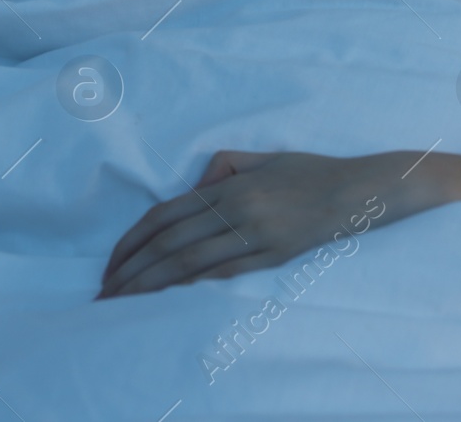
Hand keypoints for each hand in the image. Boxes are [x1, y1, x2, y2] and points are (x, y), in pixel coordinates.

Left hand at [96, 149, 430, 299]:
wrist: (356, 189)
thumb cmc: (309, 170)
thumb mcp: (261, 157)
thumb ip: (223, 168)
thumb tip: (194, 186)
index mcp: (228, 185)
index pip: (165, 215)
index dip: (133, 241)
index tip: (111, 264)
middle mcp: (235, 209)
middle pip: (169, 243)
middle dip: (131, 270)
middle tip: (104, 292)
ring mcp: (254, 235)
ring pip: (190, 262)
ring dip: (151, 285)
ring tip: (124, 303)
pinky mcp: (273, 256)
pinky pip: (224, 273)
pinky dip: (191, 287)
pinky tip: (169, 300)